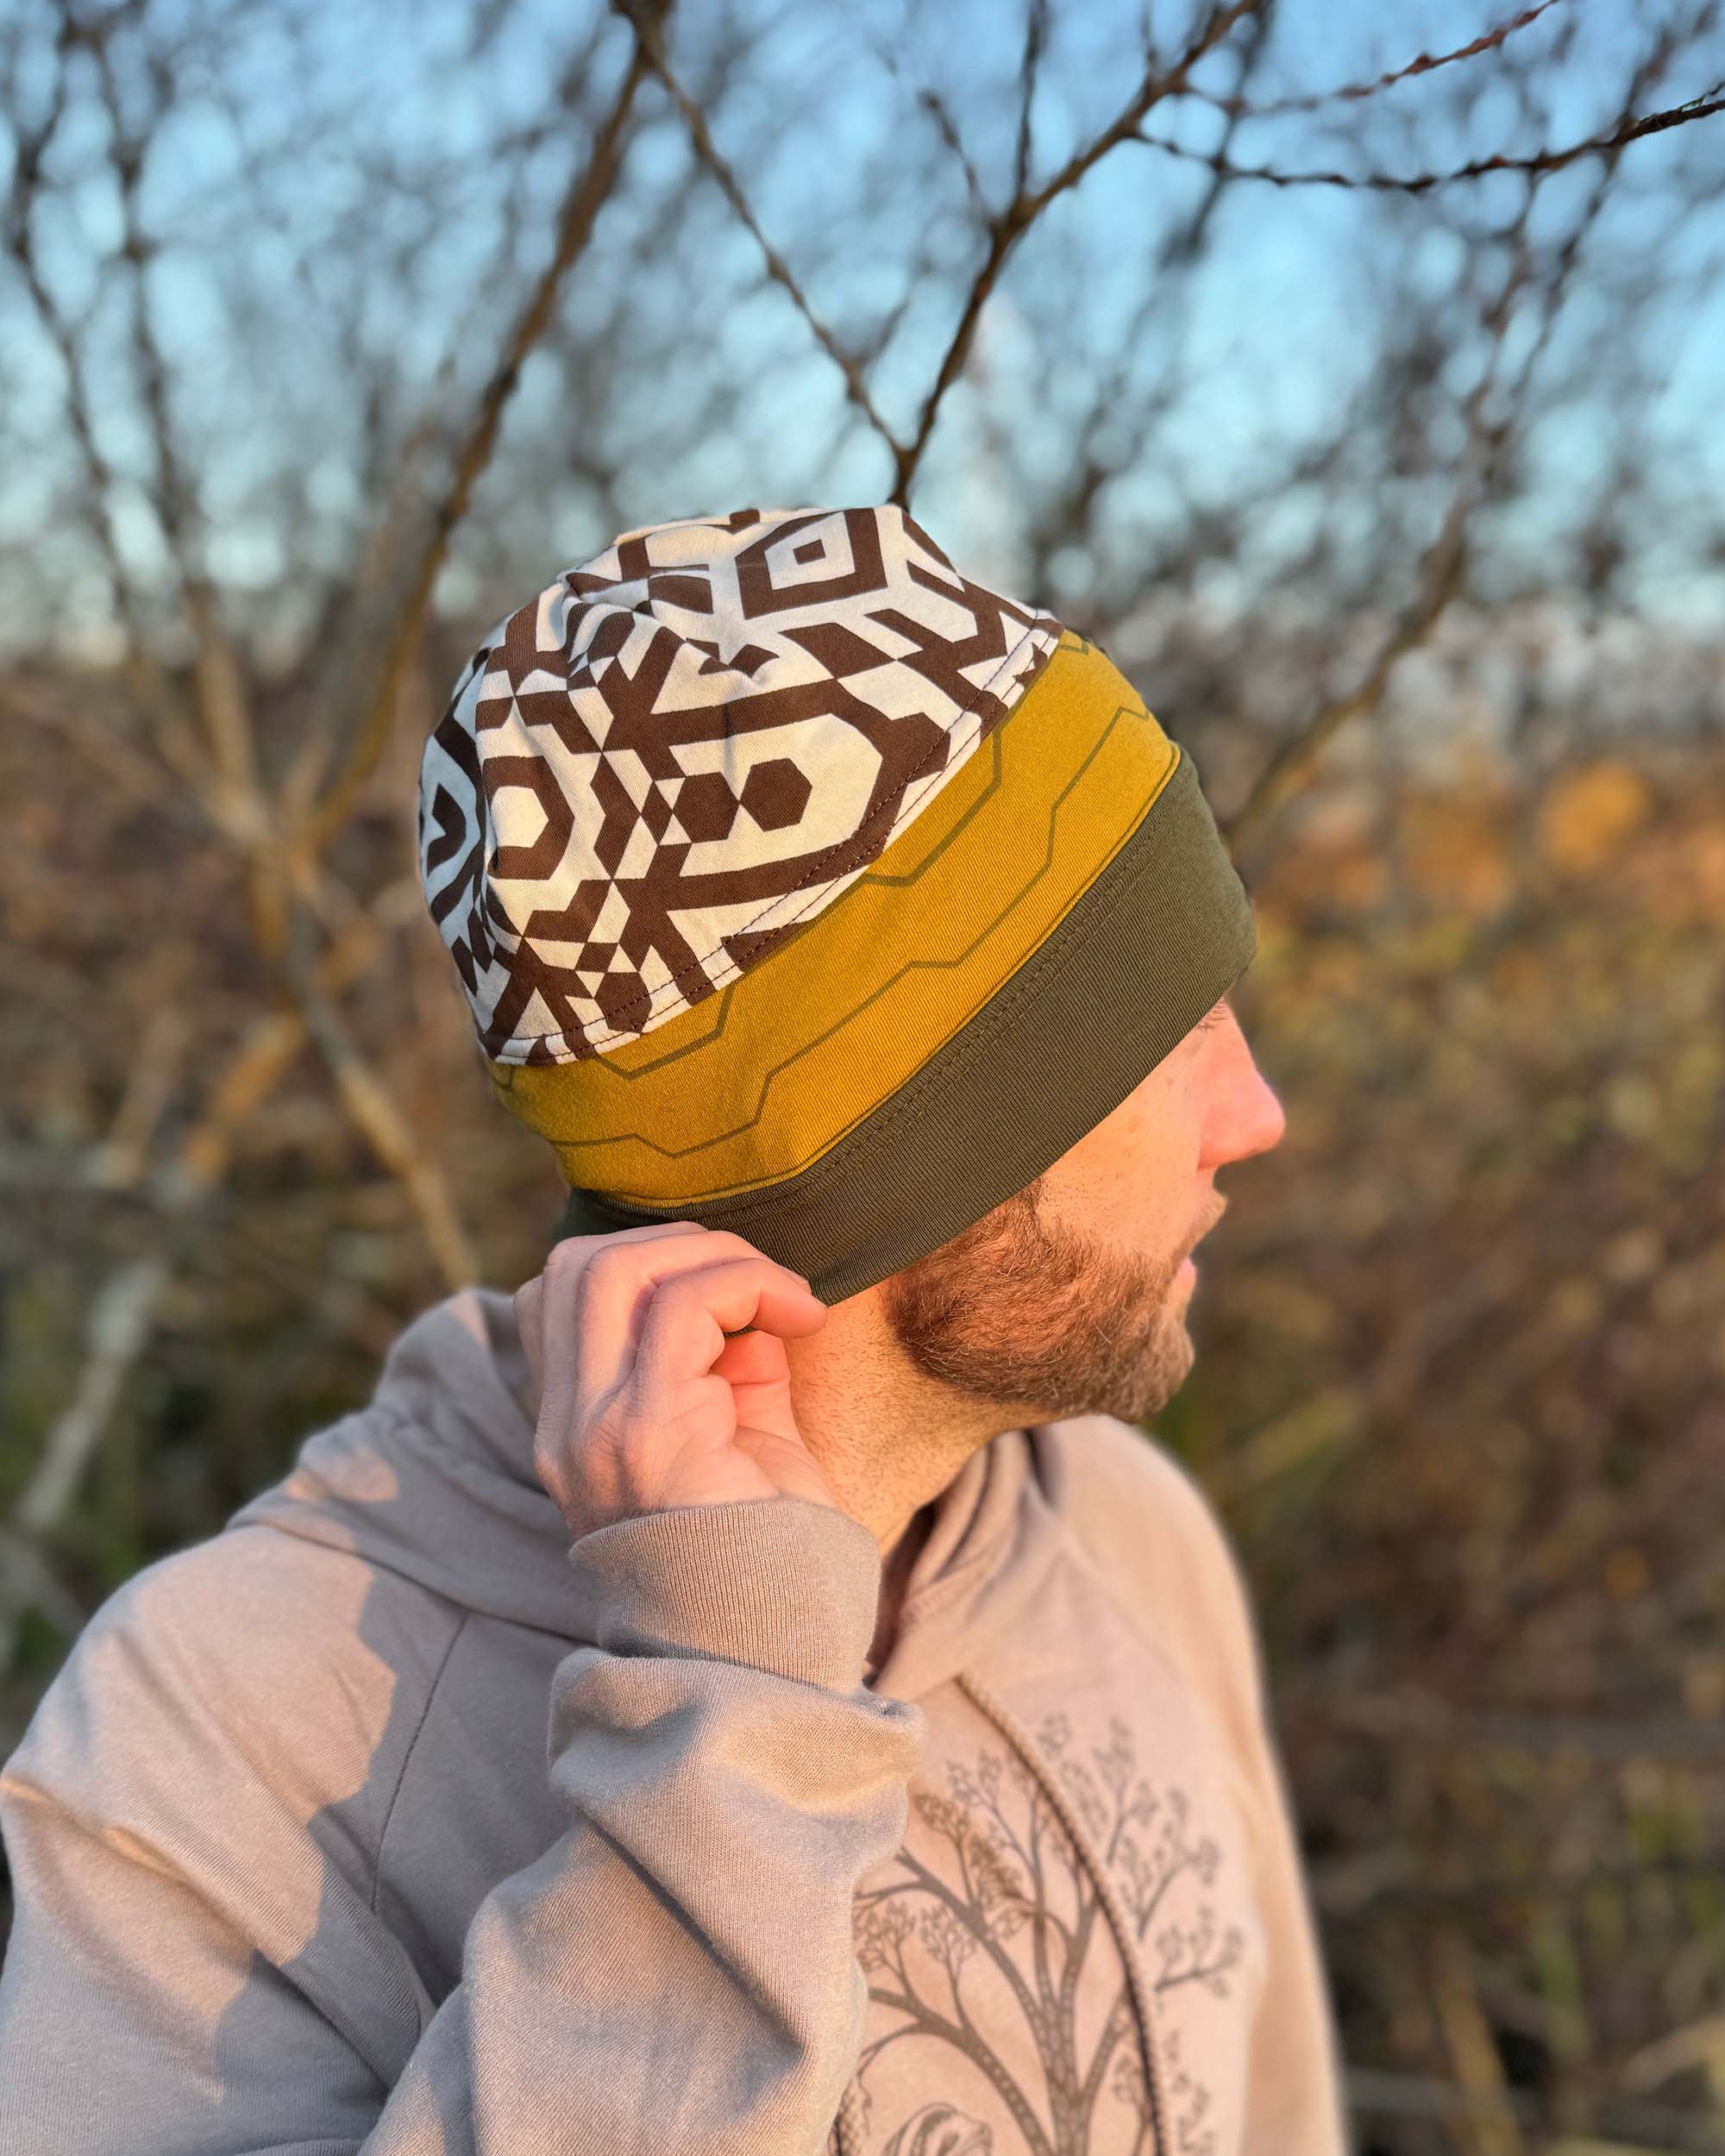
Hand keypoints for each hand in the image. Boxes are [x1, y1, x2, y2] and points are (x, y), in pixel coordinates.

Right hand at [512, 1222, 838, 1540]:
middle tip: (761, 1282)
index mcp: (575, 1430)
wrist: (780, 1650)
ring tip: (783, 1296)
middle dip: (680, 1244)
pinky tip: (802, 1313)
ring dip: (715, 1257)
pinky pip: (681, 1306)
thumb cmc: (773, 1550)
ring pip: (614, 1268)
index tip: (733, 1297)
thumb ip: (729, 1360)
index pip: (557, 1296)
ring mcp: (595, 1431)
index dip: (645, 1264)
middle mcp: (566, 1429)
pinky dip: (748, 1284)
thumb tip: (751, 1291)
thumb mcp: (742, 1433)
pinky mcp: (647, 1433)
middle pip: (575, 1264)